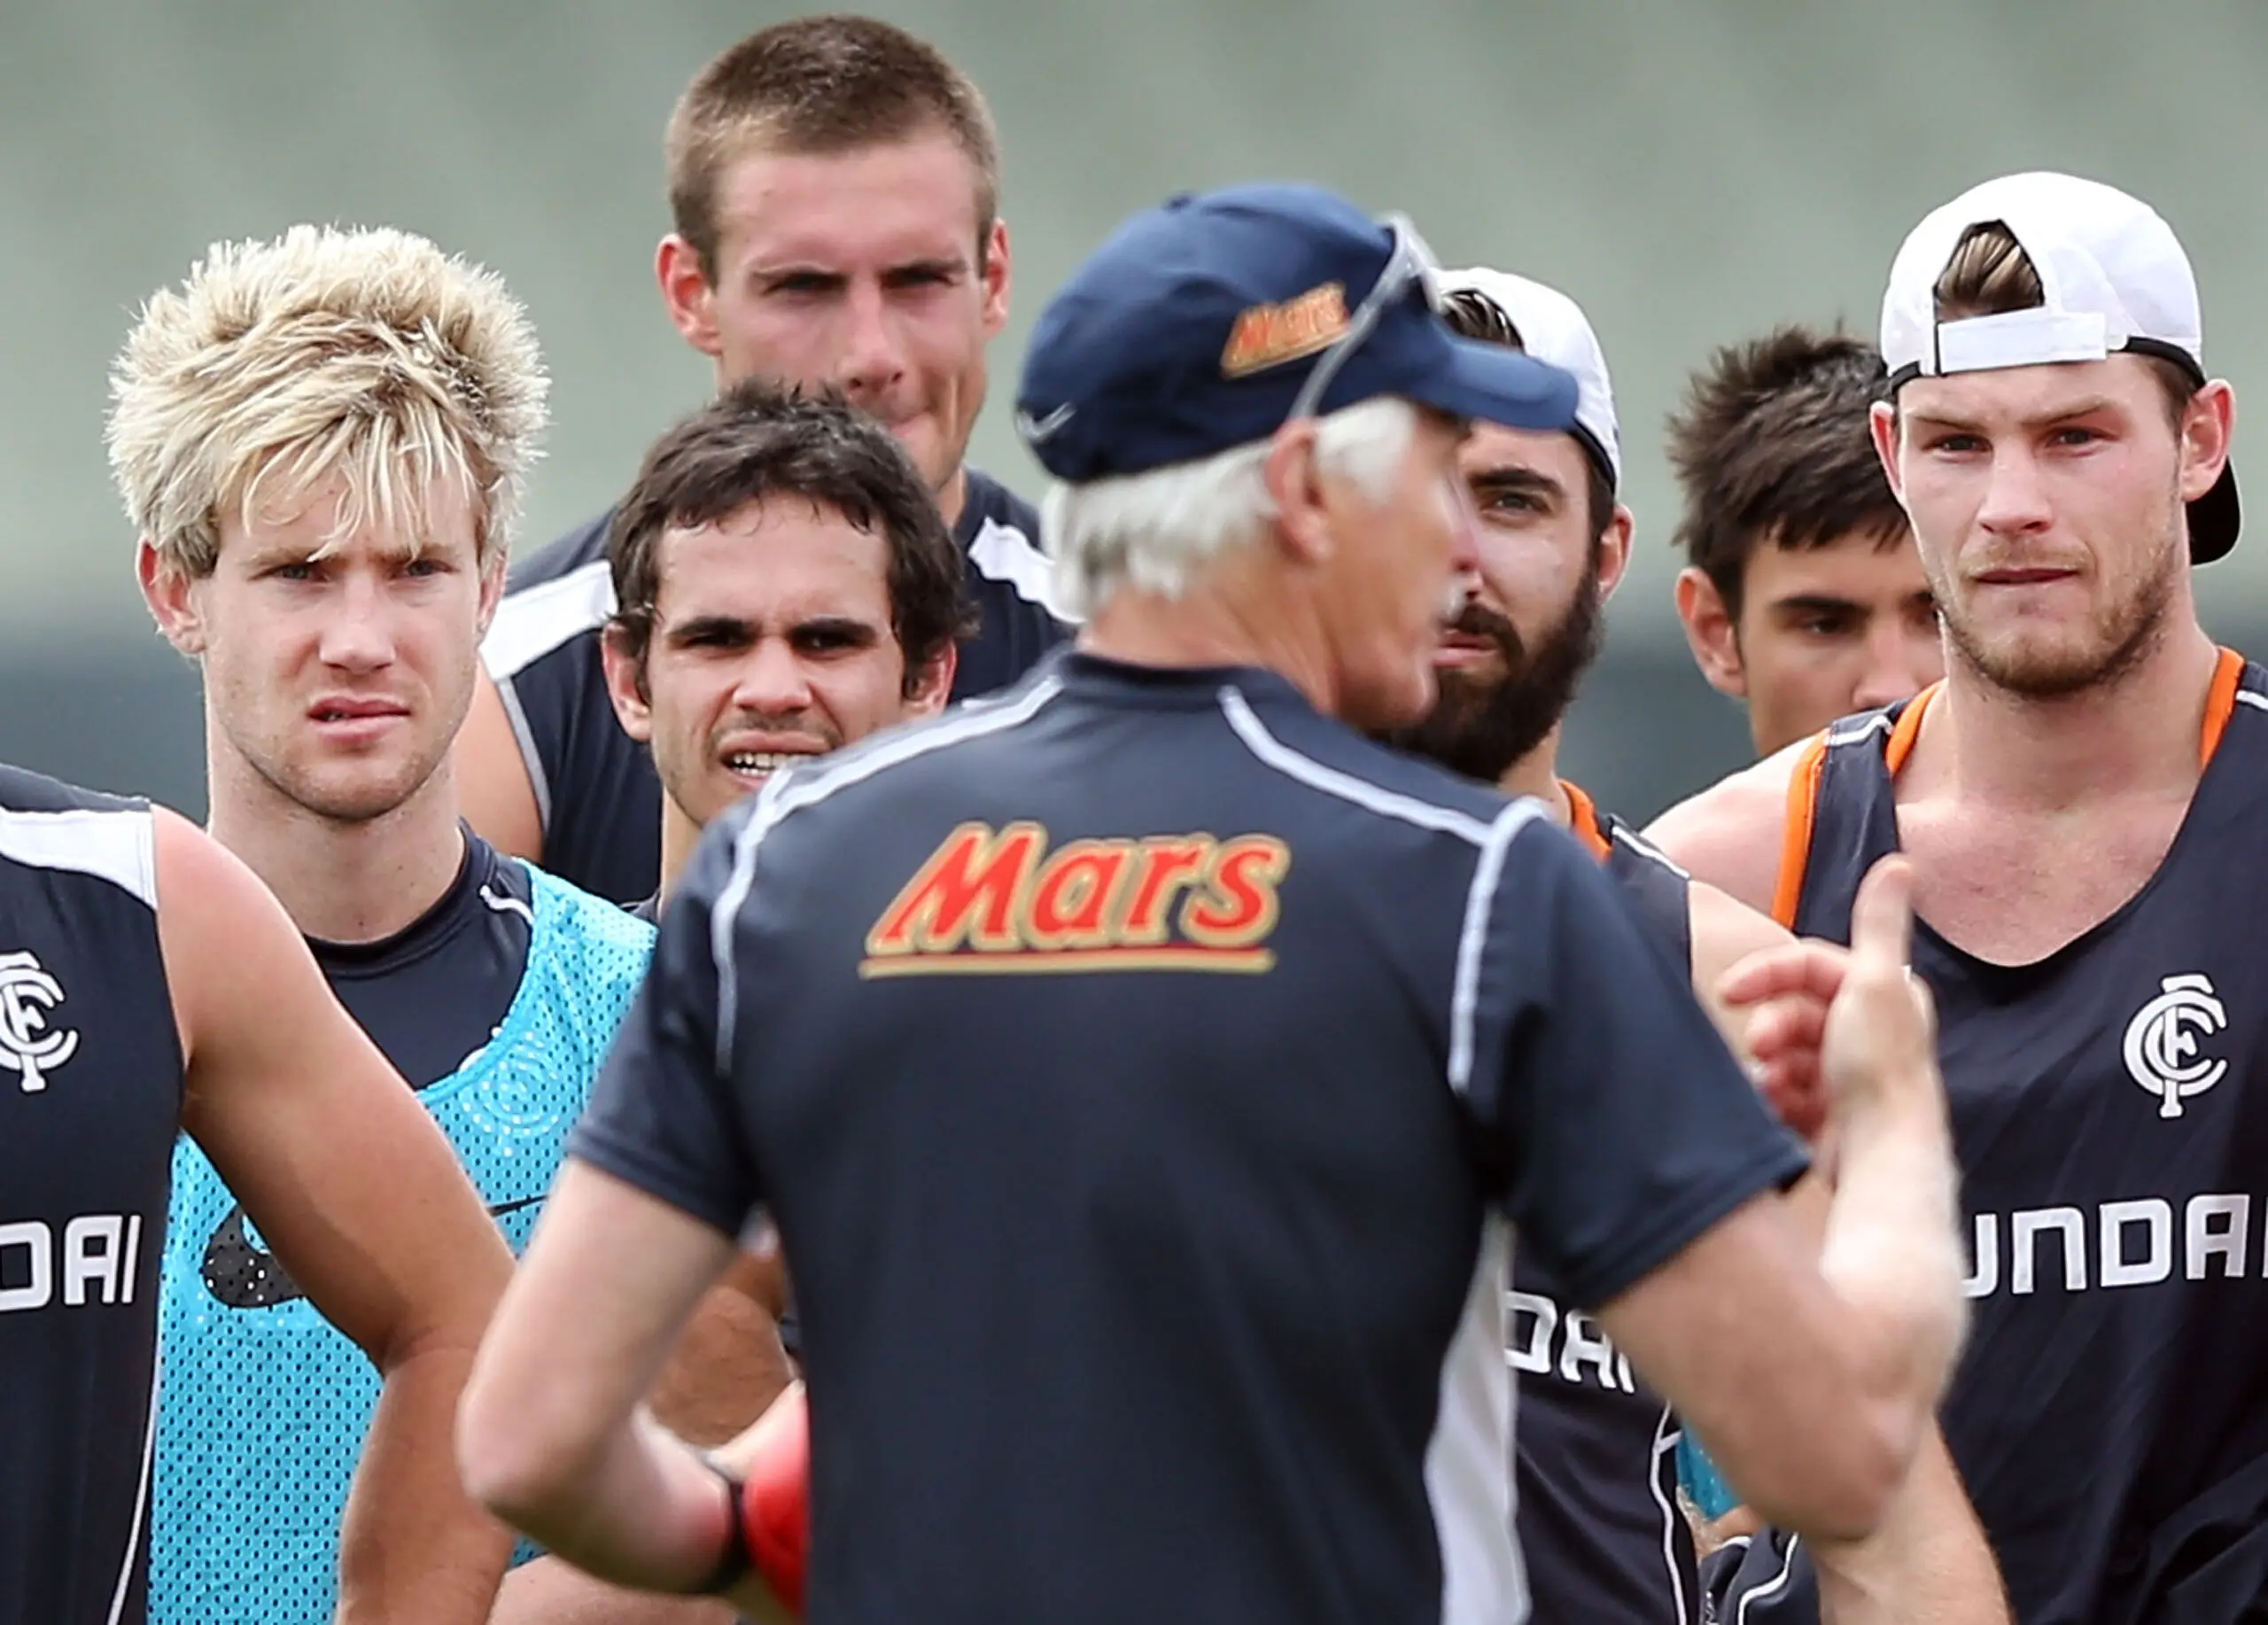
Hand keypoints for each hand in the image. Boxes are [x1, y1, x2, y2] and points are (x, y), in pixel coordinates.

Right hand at [1717, 857, 1936, 1142]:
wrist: (1880, 1156)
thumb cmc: (1881, 1074)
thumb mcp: (1875, 982)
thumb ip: (1879, 923)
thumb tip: (1901, 862)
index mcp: (1881, 993)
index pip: (1806, 967)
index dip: (1766, 974)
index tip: (1730, 990)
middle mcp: (1868, 1031)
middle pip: (1793, 1011)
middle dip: (1770, 1027)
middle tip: (1760, 1047)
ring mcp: (1847, 1074)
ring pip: (1786, 1053)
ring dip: (1770, 1065)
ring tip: (1771, 1083)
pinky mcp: (1829, 1114)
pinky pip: (1785, 1091)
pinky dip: (1774, 1095)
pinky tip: (1777, 1105)